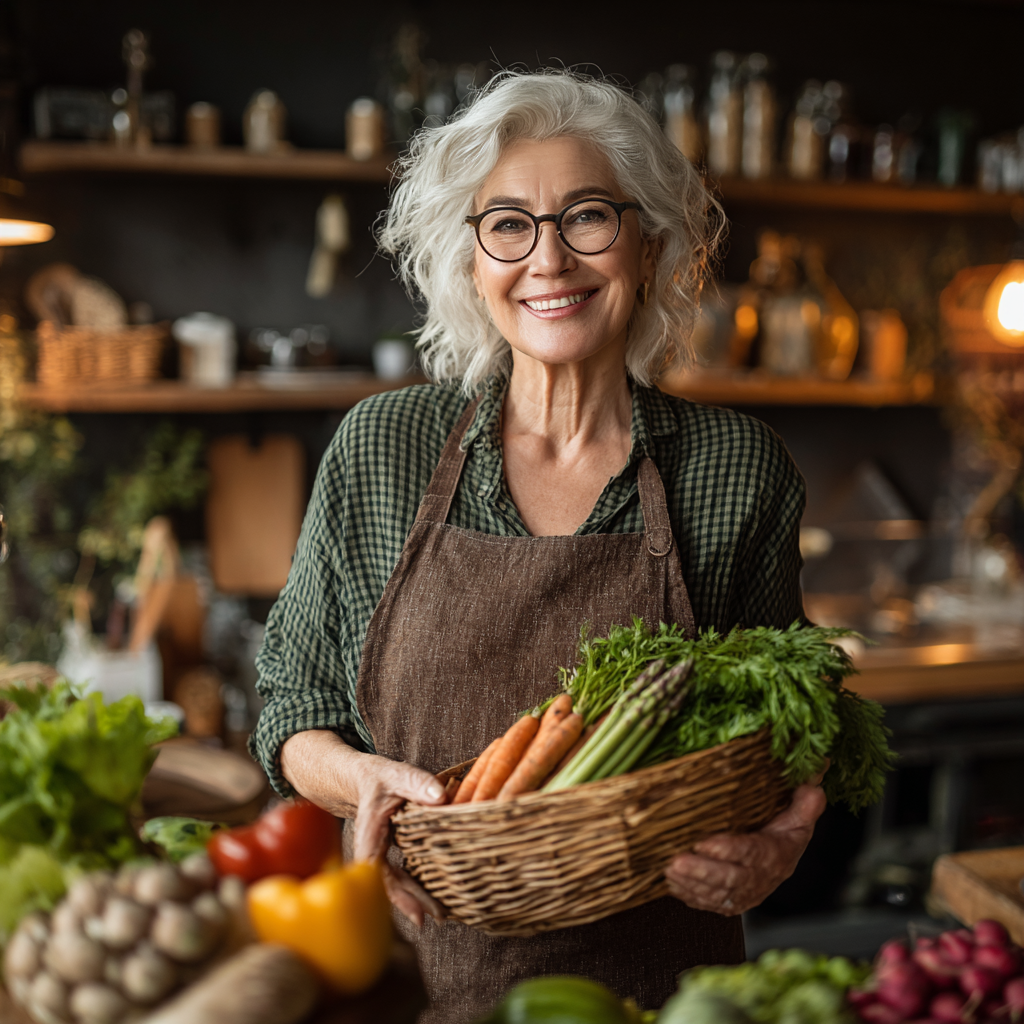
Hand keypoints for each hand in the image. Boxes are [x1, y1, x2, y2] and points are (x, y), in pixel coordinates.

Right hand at [280, 729, 447, 927]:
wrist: (363, 780)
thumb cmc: (379, 778)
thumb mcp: (396, 774)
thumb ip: (417, 783)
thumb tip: (440, 797)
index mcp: (369, 835)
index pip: (377, 870)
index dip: (395, 892)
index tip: (415, 912)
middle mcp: (371, 851)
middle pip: (388, 884)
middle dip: (411, 902)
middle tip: (438, 917)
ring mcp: (380, 855)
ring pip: (395, 882)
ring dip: (416, 897)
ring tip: (441, 913)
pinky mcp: (390, 854)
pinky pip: (401, 874)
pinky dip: (416, 884)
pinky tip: (435, 895)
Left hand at [664, 782, 825, 915]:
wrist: (782, 862)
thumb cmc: (784, 833)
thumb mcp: (799, 817)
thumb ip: (805, 803)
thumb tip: (812, 786)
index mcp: (775, 855)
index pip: (752, 853)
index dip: (728, 850)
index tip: (704, 842)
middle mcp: (760, 879)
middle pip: (730, 880)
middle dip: (702, 872)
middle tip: (676, 862)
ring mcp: (743, 894)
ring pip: (715, 894)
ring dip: (691, 884)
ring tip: (668, 871)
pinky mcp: (729, 903)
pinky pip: (708, 903)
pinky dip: (689, 896)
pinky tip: (672, 885)